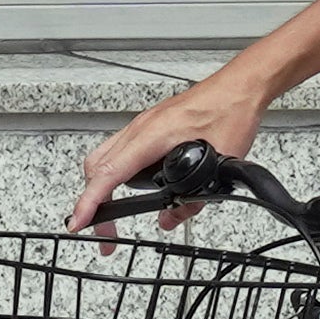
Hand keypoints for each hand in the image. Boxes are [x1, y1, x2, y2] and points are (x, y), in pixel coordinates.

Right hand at [71, 70, 267, 240]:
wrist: (240, 87)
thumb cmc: (230, 112)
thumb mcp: (219, 165)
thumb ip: (193, 200)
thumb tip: (171, 218)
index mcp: (152, 135)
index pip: (109, 173)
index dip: (90, 201)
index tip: (80, 222)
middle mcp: (140, 128)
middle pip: (96, 167)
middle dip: (91, 202)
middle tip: (104, 230)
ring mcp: (141, 126)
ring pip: (103, 158)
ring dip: (100, 187)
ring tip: (108, 214)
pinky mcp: (148, 128)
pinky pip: (117, 152)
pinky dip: (112, 174)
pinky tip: (126, 188)